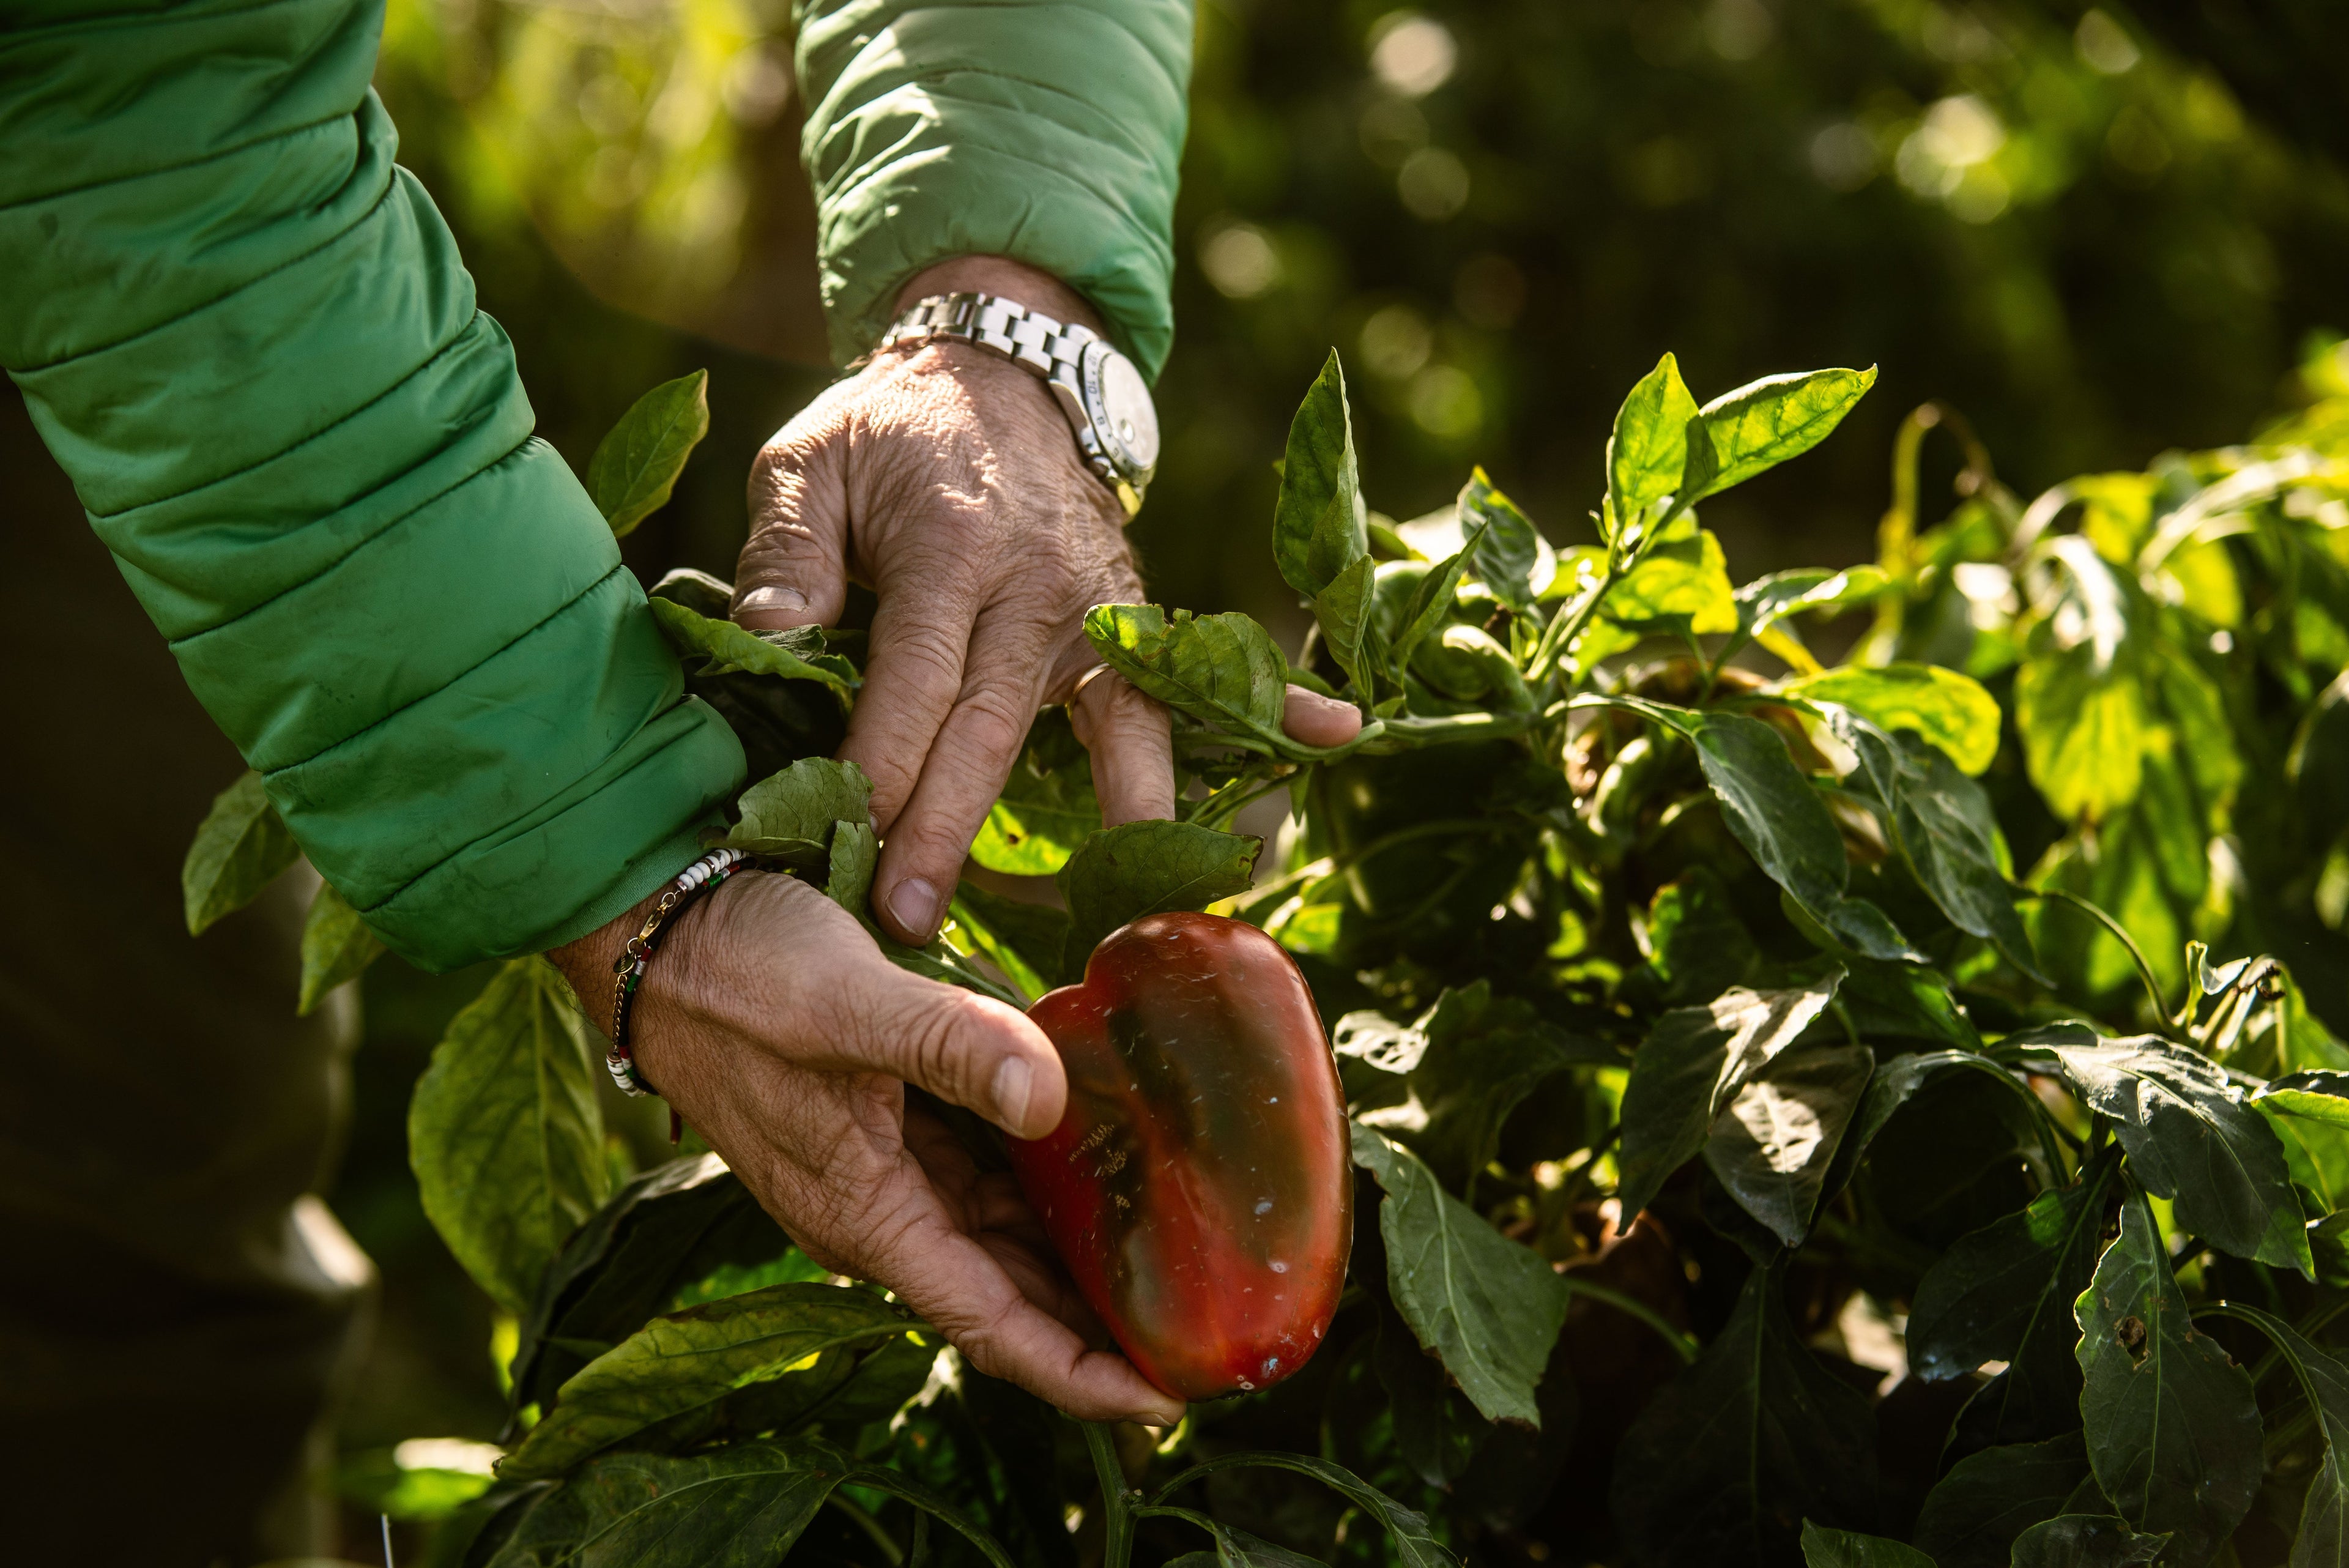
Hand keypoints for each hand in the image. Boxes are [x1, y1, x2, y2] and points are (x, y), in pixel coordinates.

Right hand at [550, 869, 1186, 1424]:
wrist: (660, 934)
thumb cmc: (742, 972)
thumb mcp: (846, 1001)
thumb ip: (949, 1044)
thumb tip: (1046, 1095)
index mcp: (867, 1213)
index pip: (993, 1323)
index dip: (1082, 1371)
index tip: (1170, 1401)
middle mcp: (880, 1210)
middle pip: (1010, 1295)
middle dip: (1099, 1325)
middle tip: (1204, 1333)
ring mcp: (883, 1169)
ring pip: (1002, 1236)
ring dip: (1078, 1258)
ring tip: (1180, 1269)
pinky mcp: (890, 1122)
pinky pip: (983, 1176)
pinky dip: (1043, 1185)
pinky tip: (1107, 1170)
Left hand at [732, 254, 1358, 946]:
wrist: (997, 373)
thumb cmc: (889, 434)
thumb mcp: (810, 464)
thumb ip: (786, 554)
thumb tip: (768, 641)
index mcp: (953, 548)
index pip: (915, 680)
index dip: (879, 768)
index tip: (842, 848)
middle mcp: (1040, 586)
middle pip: (995, 726)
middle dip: (949, 831)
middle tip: (907, 923)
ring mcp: (1106, 607)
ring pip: (1115, 730)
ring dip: (1115, 829)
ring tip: (1114, 920)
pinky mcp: (1143, 622)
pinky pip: (1204, 682)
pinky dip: (1278, 706)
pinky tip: (1338, 737)